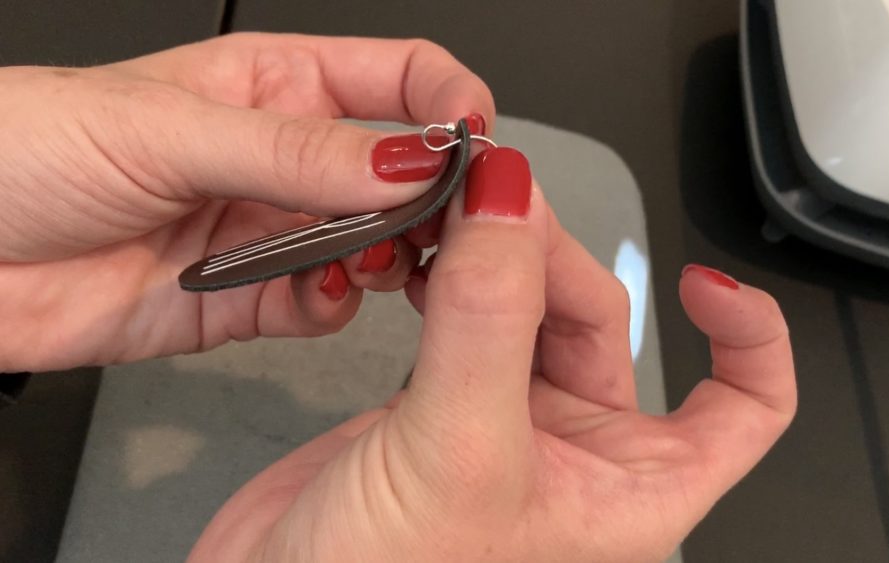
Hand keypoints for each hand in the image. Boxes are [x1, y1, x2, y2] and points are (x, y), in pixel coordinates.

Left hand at [0, 33, 492, 371]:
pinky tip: (319, 296)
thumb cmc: (24, 150)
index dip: (448, 103)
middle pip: (398, 173)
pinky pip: (324, 306)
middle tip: (440, 224)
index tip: (475, 142)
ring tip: (373, 261)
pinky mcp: (247, 300)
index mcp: (271, 86)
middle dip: (429, 198)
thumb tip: (406, 159)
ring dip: (388, 258)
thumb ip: (295, 152)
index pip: (397, 79)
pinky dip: (335, 307)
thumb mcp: (167, 130)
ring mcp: (268, 232)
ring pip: (372, 244)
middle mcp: (281, 160)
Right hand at [189, 148, 796, 561]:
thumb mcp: (460, 453)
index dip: (746, 336)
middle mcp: (579, 457)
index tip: (701, 281)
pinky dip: (449, 274)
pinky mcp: (441, 402)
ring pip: (531, 306)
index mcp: (631, 492)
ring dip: (497, 254)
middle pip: (603, 319)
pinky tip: (420, 256)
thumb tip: (510, 204)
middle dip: (553, 257)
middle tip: (491, 210)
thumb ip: (489, 320)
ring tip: (452, 219)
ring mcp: (507, 423)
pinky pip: (466, 312)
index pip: (746, 407)